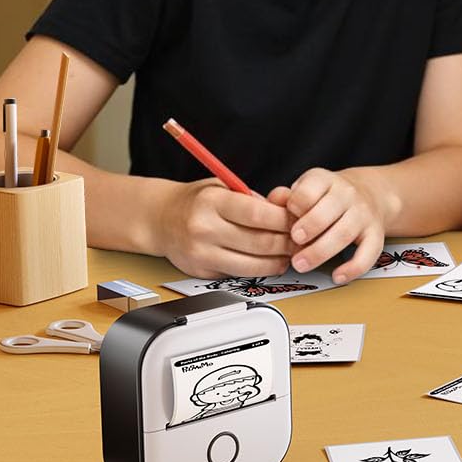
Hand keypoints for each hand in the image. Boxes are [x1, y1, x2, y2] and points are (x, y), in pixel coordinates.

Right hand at [157, 179, 294, 279]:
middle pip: (258, 242)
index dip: (283, 219)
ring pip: (251, 265)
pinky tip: (270, 262)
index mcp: (212, 202)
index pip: (257, 214)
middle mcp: (205, 229)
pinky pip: (238, 274)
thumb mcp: (223, 186)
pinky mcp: (202, 272)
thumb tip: (287, 207)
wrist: (160, 219)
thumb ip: (253, 198)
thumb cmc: (196, 200)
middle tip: (301, 239)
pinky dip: (260, 270)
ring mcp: (202, 254)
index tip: (298, 218)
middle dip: (286, 242)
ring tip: (289, 253)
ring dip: (277, 261)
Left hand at [278, 168, 392, 284]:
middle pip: (329, 210)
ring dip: (321, 251)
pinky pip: (369, 252)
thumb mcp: (306, 188)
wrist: (368, 192)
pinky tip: (337, 276)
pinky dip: (354, 267)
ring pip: (345, 233)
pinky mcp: (375, 234)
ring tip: (301, 264)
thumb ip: (287, 198)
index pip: (309, 190)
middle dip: (308, 228)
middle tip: (293, 243)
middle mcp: (347, 194)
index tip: (284, 220)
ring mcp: (363, 214)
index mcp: (326, 181)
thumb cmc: (327, 197)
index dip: (295, 206)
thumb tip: (273, 200)